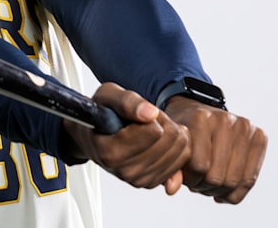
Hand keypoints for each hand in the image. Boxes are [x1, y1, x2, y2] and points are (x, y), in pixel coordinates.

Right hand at [63, 82, 190, 192]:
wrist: (94, 137)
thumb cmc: (100, 116)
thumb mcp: (108, 96)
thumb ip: (127, 102)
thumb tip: (150, 113)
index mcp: (111, 152)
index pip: (155, 131)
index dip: (151, 114)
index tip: (140, 112)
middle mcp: (125, 170)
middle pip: (171, 138)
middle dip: (163, 122)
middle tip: (145, 119)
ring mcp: (140, 179)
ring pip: (181, 149)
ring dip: (169, 133)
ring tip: (149, 129)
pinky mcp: (153, 182)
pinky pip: (183, 160)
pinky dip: (175, 146)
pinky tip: (158, 141)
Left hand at [164, 96, 267, 203]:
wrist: (201, 112)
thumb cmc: (185, 133)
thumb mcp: (174, 146)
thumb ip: (172, 167)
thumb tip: (172, 190)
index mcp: (200, 118)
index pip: (199, 166)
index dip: (190, 180)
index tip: (186, 178)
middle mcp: (225, 119)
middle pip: (218, 176)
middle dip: (204, 188)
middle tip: (198, 185)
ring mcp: (244, 126)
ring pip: (235, 181)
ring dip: (220, 192)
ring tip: (209, 187)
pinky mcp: (259, 136)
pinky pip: (250, 179)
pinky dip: (235, 194)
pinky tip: (223, 193)